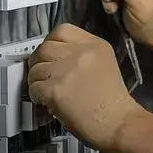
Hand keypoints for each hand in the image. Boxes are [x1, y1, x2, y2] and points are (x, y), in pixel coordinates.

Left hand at [27, 23, 141, 151]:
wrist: (118, 122)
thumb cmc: (113, 100)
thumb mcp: (104, 65)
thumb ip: (82, 56)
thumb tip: (54, 60)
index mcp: (95, 44)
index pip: (62, 30)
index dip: (51, 42)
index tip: (52, 56)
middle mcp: (80, 52)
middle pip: (45, 47)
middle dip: (39, 61)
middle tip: (44, 75)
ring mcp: (66, 70)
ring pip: (35, 69)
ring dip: (36, 81)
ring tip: (47, 91)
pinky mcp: (55, 89)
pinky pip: (34, 88)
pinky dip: (37, 96)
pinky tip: (48, 102)